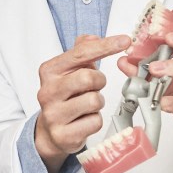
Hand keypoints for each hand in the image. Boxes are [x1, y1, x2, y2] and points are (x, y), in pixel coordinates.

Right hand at [35, 34, 131, 172]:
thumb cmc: (64, 97)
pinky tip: (84, 120)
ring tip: (86, 105)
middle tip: (93, 87)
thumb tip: (93, 38)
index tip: (124, 41)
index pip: (80, 53)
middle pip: (89, 77)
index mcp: (49, 71)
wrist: (50, 132)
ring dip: (97, 102)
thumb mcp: (68, 72)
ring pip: (94, 101)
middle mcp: (47, 91)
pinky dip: (95, 120)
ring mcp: (53, 114)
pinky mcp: (63, 134)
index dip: (106, 46)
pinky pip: (95, 122)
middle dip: (99, 81)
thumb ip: (81, 52)